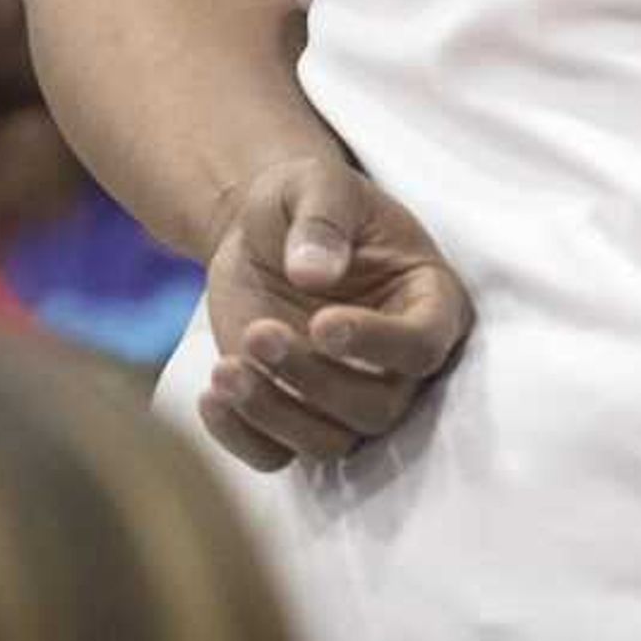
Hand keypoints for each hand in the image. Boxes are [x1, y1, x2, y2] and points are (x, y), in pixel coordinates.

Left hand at [194, 155, 473, 473]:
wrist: (258, 232)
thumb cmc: (302, 202)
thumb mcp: (313, 184)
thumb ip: (322, 218)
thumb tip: (315, 272)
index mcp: (429, 301)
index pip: (426, 344)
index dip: (381, 344)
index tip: (323, 324)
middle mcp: (400, 363)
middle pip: (378, 407)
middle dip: (315, 380)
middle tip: (258, 333)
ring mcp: (350, 395)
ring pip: (333, 442)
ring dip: (276, 414)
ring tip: (225, 369)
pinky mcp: (297, 415)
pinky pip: (279, 456)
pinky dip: (243, 440)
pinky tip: (211, 395)